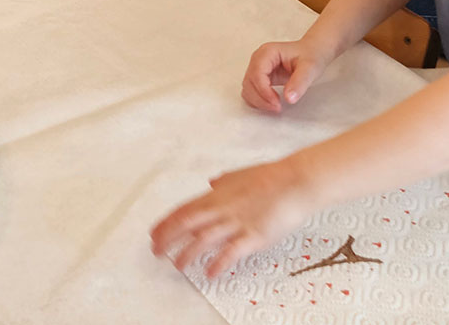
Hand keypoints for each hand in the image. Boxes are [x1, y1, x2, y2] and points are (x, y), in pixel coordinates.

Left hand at [149, 157, 312, 277]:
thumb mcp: (239, 175)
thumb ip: (223, 182)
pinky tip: (210, 273)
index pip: (183, 210)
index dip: (165, 223)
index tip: (153, 234)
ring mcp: (237, 222)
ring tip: (177, 265)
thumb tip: (212, 182)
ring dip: (187, 253)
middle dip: (167, 238)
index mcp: (216, 195)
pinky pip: (232, 251)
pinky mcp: (254, 235)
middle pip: (186, 223)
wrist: (295, 181)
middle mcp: (222, 208)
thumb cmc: (269, 177)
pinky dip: (218, 262)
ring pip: (204, 238)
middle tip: (156, 251)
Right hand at [241, 37, 333, 113]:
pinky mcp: (259, 77)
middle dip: (261, 98)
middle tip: (278, 108)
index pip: (257, 73)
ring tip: (276, 106)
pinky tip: (271, 103)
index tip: (277, 103)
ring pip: (247, 88)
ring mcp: (257, 68)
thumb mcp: (310, 68)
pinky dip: (258, 100)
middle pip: (249, 82)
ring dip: (258, 101)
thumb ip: (299, 83)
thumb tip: (289, 98)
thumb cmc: (310, 56)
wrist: (311, 52)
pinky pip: (251, 91)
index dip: (264, 91)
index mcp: (267, 52)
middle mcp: (258, 59)